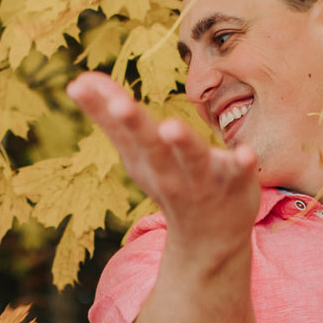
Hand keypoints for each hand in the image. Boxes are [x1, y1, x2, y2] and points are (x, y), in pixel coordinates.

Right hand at [69, 72, 258, 253]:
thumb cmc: (168, 183)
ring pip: (192, 159)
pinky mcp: (235, 184)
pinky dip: (241, 164)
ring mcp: (202, 179)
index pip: (120, 130)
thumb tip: (76, 80)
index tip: (78, 84)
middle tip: (120, 105)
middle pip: (150, 145)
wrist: (209, 242)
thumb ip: (110, 116)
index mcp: (143, 159)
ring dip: (182, 143)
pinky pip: (238, 173)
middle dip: (134, 124)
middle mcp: (168, 170)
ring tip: (171, 126)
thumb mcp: (135, 154)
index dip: (101, 107)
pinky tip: (246, 152)